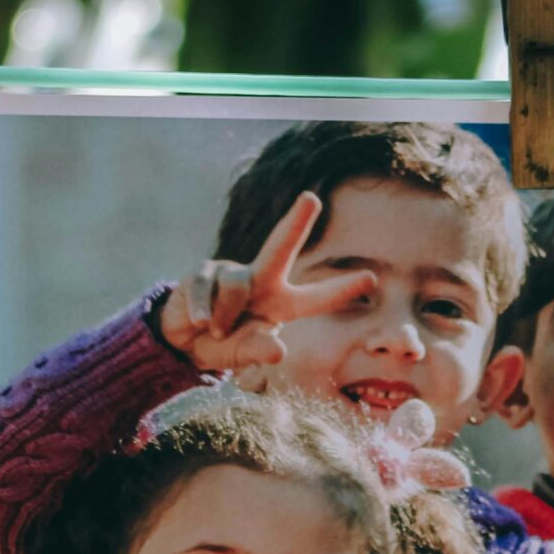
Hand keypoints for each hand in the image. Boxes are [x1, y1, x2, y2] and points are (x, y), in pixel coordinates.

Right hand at [157, 192, 376, 374]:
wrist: (181, 342)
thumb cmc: (222, 345)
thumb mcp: (240, 354)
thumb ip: (257, 351)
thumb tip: (278, 350)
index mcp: (281, 304)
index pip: (315, 298)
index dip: (341, 289)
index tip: (371, 278)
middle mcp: (261, 281)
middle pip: (280, 247)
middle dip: (295, 222)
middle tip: (311, 198)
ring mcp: (232, 272)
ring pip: (237, 286)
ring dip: (225, 315)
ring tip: (215, 330)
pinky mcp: (205, 271)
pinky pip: (206, 289)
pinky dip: (201, 310)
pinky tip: (197, 322)